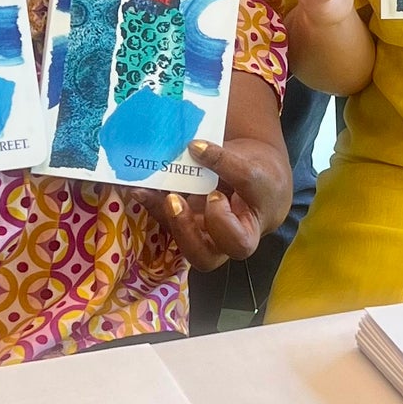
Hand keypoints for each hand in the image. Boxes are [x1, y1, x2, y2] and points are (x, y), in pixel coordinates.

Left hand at [137, 136, 290, 270]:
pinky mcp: (183, 217)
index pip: (236, 242)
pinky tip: (139, 185)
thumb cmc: (263, 179)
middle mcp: (220, 242)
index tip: (216, 194)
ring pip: (177, 235)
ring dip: (159, 213)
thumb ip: (225, 160)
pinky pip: (164, 216)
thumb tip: (193, 147)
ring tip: (146, 189)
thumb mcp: (253, 168)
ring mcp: (198, 231)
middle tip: (174, 200)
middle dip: (183, 230)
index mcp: (247, 236)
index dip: (222, 223)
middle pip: (201, 256)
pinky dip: (151, 201)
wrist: (257, 177)